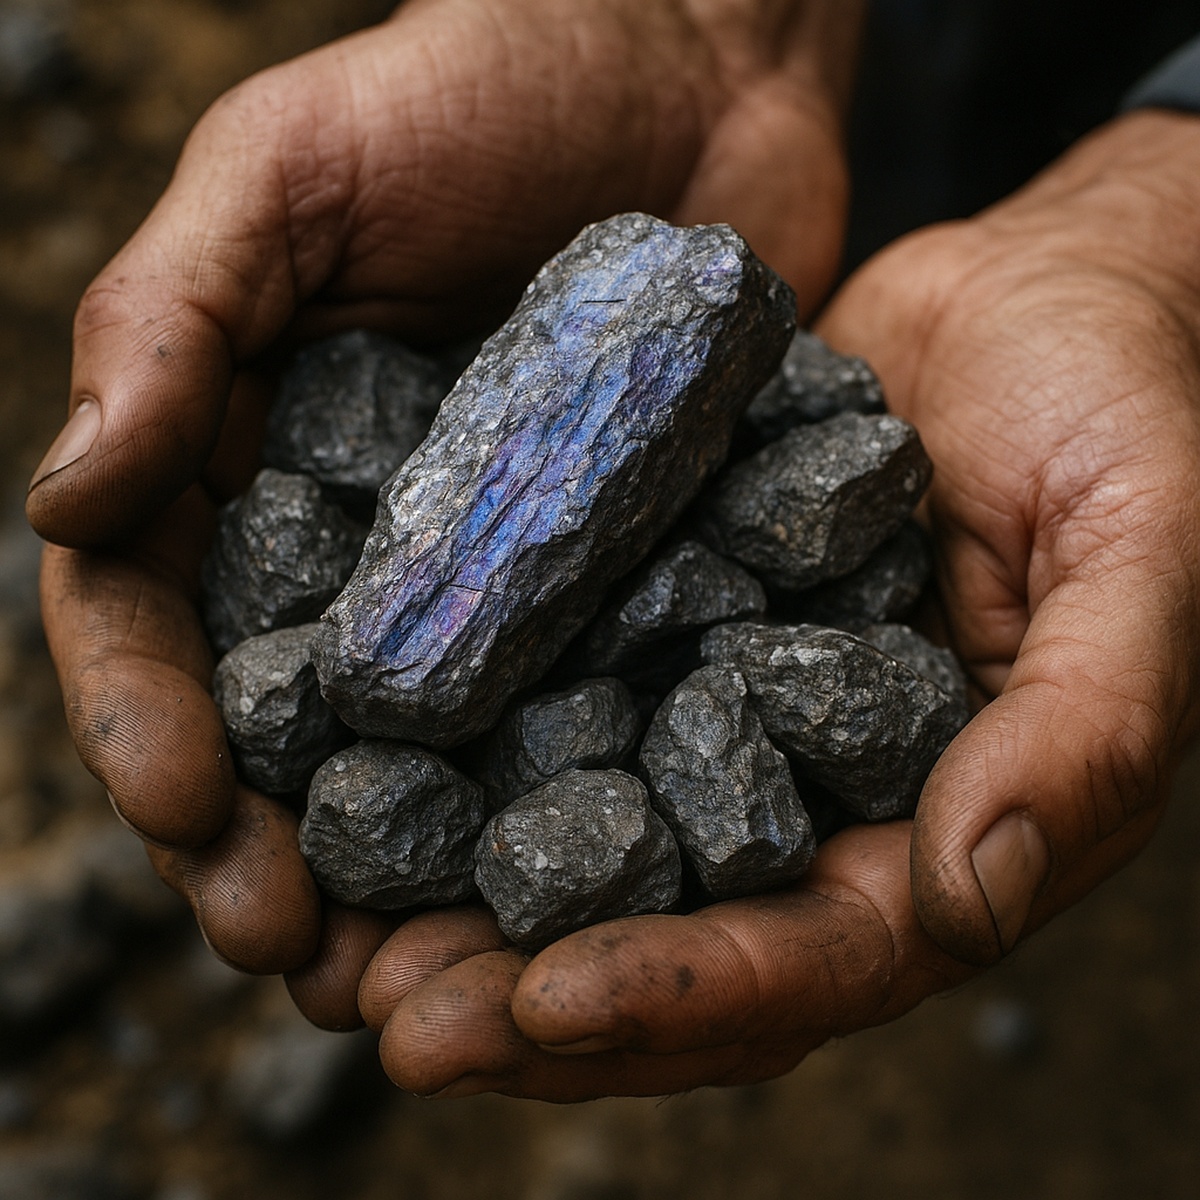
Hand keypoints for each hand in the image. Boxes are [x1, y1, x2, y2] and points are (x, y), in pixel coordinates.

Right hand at [28, 0, 863, 997]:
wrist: (683, 69)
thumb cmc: (475, 83)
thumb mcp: (291, 169)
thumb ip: (170, 318)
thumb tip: (57, 498)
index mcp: (248, 455)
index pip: (158, 619)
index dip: (152, 730)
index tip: (181, 824)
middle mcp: (364, 536)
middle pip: (290, 729)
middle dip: (273, 851)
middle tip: (296, 958)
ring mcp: (495, 568)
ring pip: (429, 760)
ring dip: (407, 882)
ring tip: (415, 984)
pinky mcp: (616, 572)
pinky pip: (577, 710)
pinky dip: (556, 811)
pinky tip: (565, 898)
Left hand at [359, 108, 1199, 1096]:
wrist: (1039, 304)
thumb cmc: (1125, 420)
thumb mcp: (1143, 564)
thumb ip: (1082, 735)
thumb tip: (969, 894)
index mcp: (941, 823)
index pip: (814, 956)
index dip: (685, 990)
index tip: (543, 1007)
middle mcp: (823, 796)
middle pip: (675, 937)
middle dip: (535, 997)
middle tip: (394, 1019)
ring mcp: (733, 714)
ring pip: (595, 847)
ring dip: (472, 908)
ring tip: (342, 940)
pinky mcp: (667, 625)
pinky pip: (566, 706)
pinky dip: (471, 752)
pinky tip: (367, 762)